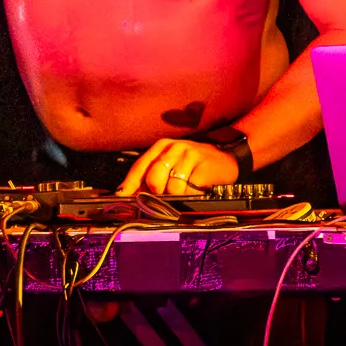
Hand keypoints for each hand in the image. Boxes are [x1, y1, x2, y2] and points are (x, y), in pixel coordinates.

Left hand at [115, 138, 239, 196]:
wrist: (224, 158)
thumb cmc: (193, 165)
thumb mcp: (171, 166)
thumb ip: (151, 178)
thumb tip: (130, 196)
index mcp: (161, 147)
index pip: (140, 166)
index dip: (129, 184)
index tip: (121, 198)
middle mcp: (173, 148)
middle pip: (154, 178)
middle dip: (157, 192)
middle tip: (165, 195)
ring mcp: (189, 155)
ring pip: (172, 187)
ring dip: (177, 196)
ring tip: (186, 190)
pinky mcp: (203, 165)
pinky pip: (190, 191)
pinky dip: (191, 196)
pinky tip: (197, 189)